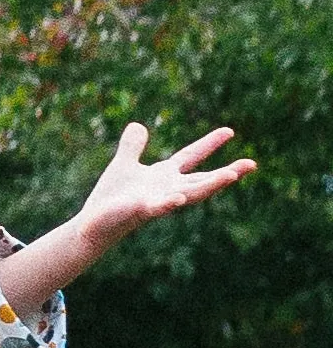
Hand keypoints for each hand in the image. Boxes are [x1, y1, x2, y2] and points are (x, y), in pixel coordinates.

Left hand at [0, 120, 256, 314]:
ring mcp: (158, 201)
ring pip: (190, 194)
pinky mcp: (141, 211)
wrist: (95, 222)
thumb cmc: (113, 196)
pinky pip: (158, 207)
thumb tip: (138, 125)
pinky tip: (178, 197)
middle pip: (203, 179)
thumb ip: (133, 146)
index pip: (192, 156)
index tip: (230, 130)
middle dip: (227, 173)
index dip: (209, 143)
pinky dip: (169, 202)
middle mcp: (168, 189)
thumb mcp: (124, 164)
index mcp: (165, 176)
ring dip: (210, 186)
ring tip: (230, 175)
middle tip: (252, 164)